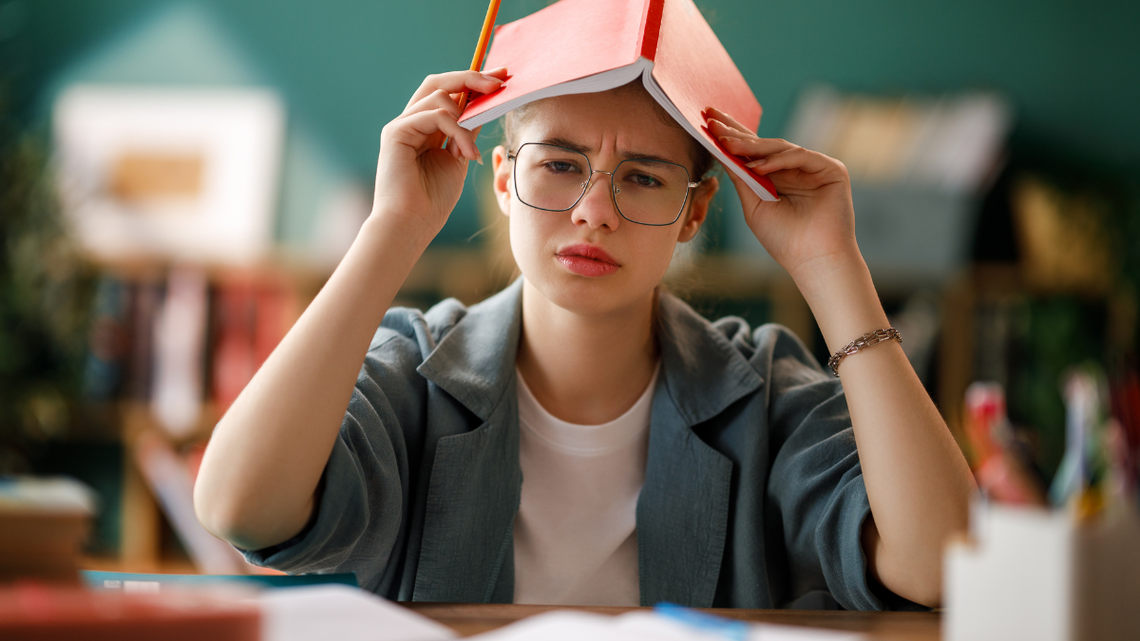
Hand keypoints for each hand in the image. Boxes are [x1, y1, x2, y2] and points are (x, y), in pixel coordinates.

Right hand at [370, 68, 507, 242]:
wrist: (410, 225)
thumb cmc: (432, 202)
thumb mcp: (459, 160)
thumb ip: (466, 134)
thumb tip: (482, 109)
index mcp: (424, 128)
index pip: (448, 92)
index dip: (474, 81)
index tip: (502, 77)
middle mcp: (410, 121)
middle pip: (438, 82)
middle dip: (471, 78)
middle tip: (499, 82)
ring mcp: (401, 125)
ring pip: (439, 96)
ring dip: (466, 119)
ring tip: (471, 151)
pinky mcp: (395, 132)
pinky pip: (435, 115)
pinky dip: (457, 131)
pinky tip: (465, 155)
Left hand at [703, 107, 859, 284]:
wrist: (813, 261)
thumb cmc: (784, 239)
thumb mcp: (754, 205)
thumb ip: (742, 179)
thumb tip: (722, 152)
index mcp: (777, 178)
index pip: (752, 152)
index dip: (731, 136)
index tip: (706, 121)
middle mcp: (795, 169)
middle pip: (764, 144)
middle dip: (736, 131)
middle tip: (712, 117)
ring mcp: (813, 167)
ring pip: (780, 147)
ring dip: (752, 145)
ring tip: (727, 143)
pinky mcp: (831, 169)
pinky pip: (800, 156)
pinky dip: (778, 160)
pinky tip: (757, 166)